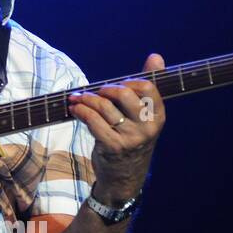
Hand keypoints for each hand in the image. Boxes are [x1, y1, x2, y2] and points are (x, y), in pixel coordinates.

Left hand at [67, 52, 166, 199]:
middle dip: (104, 89)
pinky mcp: (113, 146)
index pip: (147, 87)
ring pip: (104, 107)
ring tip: (77, 99)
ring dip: (86, 99)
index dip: (128, 81)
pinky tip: (74, 109)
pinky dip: (80, 111)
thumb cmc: (132, 138)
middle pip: (123, 94)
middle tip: (95, 92)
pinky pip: (93, 121)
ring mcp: (131, 138)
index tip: (116, 85)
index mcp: (158, 115)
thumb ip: (147, 87)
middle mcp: (148, 127)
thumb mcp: (144, 116)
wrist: (125, 176)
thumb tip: (156, 56)